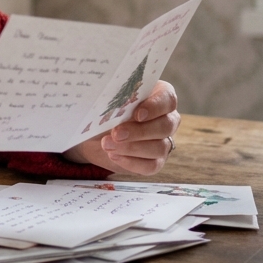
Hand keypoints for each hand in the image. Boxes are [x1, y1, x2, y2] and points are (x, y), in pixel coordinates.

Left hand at [64, 80, 180, 174]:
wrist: (94, 133)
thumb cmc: (106, 110)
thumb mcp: (109, 101)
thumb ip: (116, 99)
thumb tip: (109, 99)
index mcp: (159, 97)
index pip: (168, 99)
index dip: (155, 107)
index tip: (137, 114)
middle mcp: (167, 119)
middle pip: (166, 126)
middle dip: (140, 131)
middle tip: (116, 133)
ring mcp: (163, 141)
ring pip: (159, 147)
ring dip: (131, 148)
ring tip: (107, 145)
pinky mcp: (155, 161)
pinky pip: (151, 166)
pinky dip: (131, 162)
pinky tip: (114, 155)